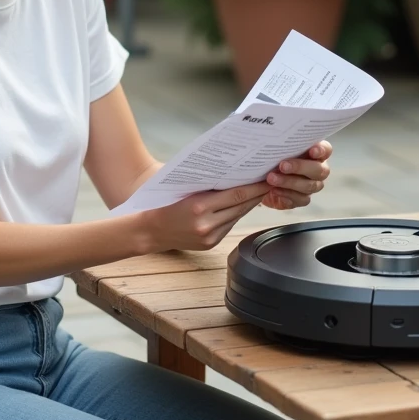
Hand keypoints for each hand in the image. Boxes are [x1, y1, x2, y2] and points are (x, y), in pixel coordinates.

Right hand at [138, 181, 270, 251]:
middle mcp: (206, 224)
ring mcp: (209, 236)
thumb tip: (232, 175)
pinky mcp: (210, 244)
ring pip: (237, 217)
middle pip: (240, 207)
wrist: (150, 231)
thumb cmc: (164, 204)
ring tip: (258, 193)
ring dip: (248, 205)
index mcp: (199, 206)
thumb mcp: (185, 189)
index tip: (266, 180)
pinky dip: (235, 215)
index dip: (255, 188)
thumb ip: (208, 185)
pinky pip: (228, 226)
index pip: (236, 195)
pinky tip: (241, 206)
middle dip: (256, 195)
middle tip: (268, 183)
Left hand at [262, 140, 331, 209]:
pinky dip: (286, 195)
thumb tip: (274, 133)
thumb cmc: (272, 158)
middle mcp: (318, 169)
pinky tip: (274, 191)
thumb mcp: (275, 148)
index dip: (321, 150)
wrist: (262, 180)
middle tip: (282, 165)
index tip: (312, 151)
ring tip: (271, 179)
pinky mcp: (302, 199)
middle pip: (319, 170)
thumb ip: (280, 143)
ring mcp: (312, 185)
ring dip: (289, 182)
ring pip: (309, 186)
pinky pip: (300, 199)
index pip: (326, 150)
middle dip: (300, 167)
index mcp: (315, 153)